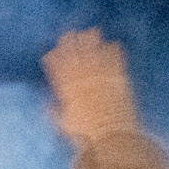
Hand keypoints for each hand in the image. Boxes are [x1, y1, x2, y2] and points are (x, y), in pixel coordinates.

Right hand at [41, 27, 139, 144]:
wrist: (111, 137)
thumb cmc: (85, 135)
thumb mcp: (63, 125)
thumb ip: (55, 112)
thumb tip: (48, 105)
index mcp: (68, 90)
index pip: (58, 69)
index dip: (55, 58)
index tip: (52, 51)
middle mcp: (83, 80)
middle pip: (75, 56)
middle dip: (71, 43)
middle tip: (70, 33)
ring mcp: (102, 77)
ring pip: (94, 54)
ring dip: (92, 42)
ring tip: (91, 31)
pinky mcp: (119, 79)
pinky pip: (115, 60)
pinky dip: (114, 51)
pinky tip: (113, 43)